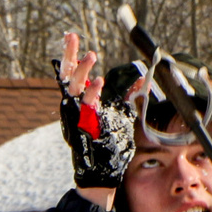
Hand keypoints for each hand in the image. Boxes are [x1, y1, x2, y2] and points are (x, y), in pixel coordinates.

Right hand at [55, 28, 133, 199]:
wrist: (102, 175)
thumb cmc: (109, 146)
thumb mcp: (121, 116)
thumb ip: (128, 98)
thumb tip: (144, 83)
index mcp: (81, 101)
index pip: (73, 73)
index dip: (71, 55)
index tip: (70, 36)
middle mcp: (75, 107)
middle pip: (68, 77)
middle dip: (71, 57)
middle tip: (76, 41)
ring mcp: (77, 117)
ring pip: (73, 89)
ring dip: (82, 72)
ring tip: (91, 56)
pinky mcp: (81, 127)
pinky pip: (85, 108)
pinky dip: (91, 94)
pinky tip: (99, 83)